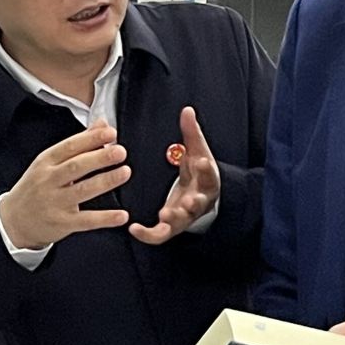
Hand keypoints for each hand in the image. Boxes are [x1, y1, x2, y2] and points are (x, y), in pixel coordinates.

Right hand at [0, 121, 131, 251]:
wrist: (12, 221)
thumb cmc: (36, 187)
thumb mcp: (50, 162)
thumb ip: (78, 143)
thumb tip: (102, 124)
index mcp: (46, 162)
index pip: (69, 147)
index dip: (91, 139)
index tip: (111, 133)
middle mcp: (48, 181)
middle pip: (76, 167)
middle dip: (99, 158)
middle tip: (120, 151)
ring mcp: (54, 203)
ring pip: (83, 191)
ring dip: (106, 181)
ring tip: (125, 172)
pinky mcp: (62, 223)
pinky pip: (86, 220)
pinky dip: (105, 218)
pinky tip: (122, 215)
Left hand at [130, 107, 219, 245]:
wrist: (202, 194)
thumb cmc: (199, 171)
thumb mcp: (197, 150)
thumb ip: (191, 132)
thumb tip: (187, 109)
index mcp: (206, 181)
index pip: (210, 176)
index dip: (206, 170)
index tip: (200, 161)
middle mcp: (198, 201)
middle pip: (198, 204)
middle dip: (194, 202)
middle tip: (188, 200)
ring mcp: (184, 216)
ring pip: (180, 222)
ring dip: (173, 220)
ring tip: (164, 215)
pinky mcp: (171, 226)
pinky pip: (160, 235)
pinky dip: (148, 235)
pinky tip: (134, 228)